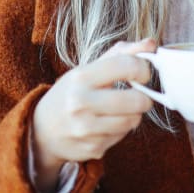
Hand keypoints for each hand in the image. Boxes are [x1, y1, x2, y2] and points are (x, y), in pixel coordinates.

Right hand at [31, 39, 155, 189]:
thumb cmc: (71, 93)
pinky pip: (122, 137)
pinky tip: (107, 125)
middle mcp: (81, 103)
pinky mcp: (91, 149)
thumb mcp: (88, 69)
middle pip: (136, 100)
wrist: (42, 129)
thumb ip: (121, 54)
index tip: (143, 74)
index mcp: (81, 77)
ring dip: (134, 115)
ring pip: (132, 121)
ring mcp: (85, 129)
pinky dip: (121, 130)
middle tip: (139, 96)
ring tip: (121, 110)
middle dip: (145, 98)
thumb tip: (151, 43)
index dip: (144, 69)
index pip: (127, 66)